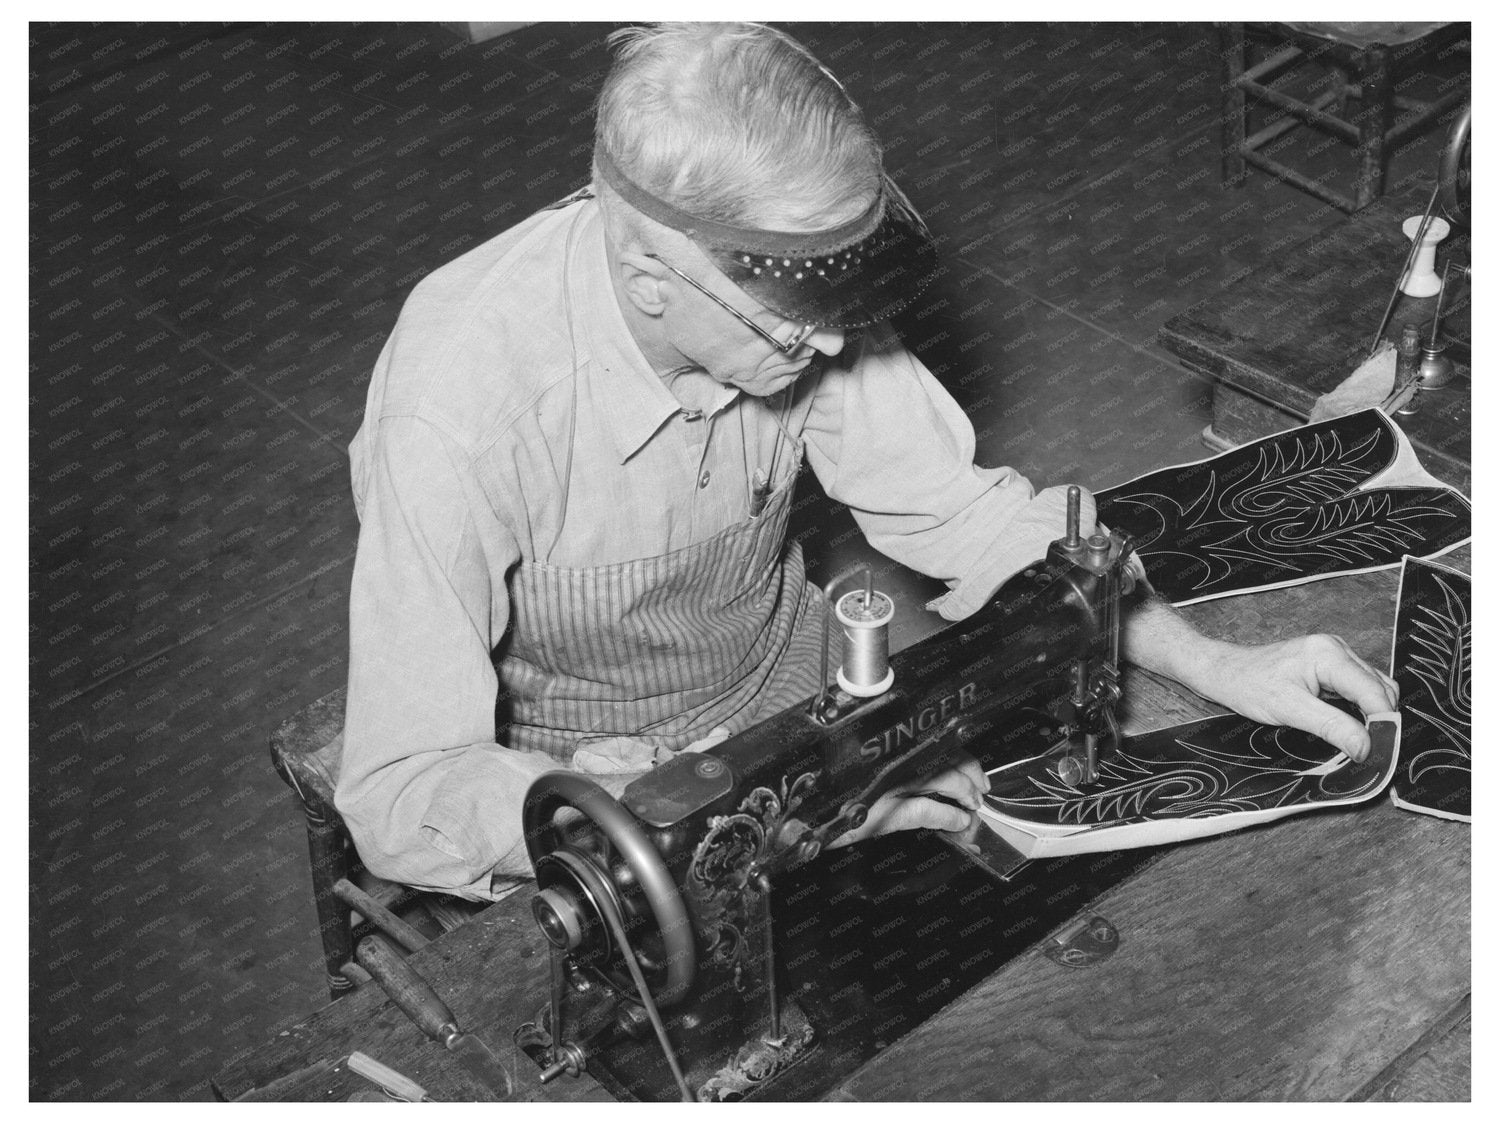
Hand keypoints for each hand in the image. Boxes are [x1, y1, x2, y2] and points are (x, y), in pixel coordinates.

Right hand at [828, 753, 989, 847]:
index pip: (934, 742)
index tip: (972, 767)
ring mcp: (890, 785)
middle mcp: (891, 761)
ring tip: (972, 804)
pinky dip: (949, 815)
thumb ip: (888, 765)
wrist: (807, 819)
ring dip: (965, 792)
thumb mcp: (862, 773)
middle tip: (979, 788)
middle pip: (944, 757)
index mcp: (886, 749)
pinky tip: (959, 820)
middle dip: (970, 772)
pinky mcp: (886, 812)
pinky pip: (927, 809)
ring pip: (943, 778)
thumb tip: (924, 770)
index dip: (959, 755)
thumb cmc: (830, 795)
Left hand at [1192, 634, 1398, 761]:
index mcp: (1329, 654)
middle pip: (1379, 689)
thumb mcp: (1290, 710)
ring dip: (1371, 714)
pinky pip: (1357, 687)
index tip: (1381, 752)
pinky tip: (1348, 724)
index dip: (1383, 724)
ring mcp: (1334, 654)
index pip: (1375, 692)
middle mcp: (1336, 649)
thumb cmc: (1248, 686)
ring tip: (1359, 739)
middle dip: (1380, 719)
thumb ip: (1332, 727)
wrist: (1224, 673)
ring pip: (1372, 688)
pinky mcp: (1329, 664)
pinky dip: (1359, 706)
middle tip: (1371, 751)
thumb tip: (1366, 747)